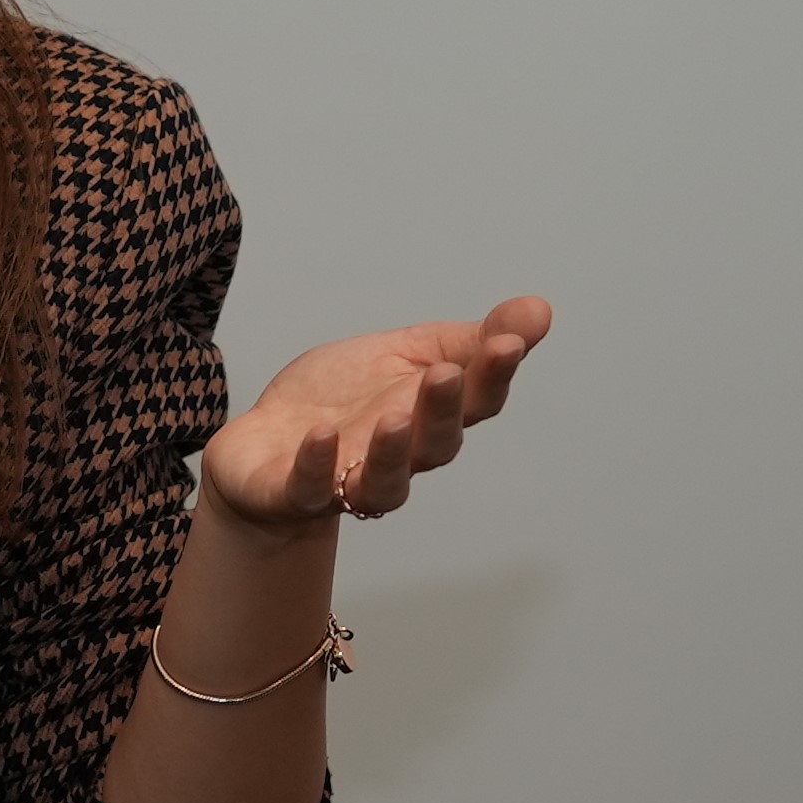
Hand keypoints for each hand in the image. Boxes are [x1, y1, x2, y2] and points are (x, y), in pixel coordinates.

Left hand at [201, 296, 551, 533]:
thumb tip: (538, 309)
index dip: (493, 374)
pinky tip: (320, 437)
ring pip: (385, 479)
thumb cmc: (341, 401)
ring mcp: (349, 479)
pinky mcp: (296, 493)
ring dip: (392, 451)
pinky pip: (310, 487)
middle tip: (446, 374)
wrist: (264, 443)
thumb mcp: (405, 355)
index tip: (508, 342)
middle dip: (443, 410)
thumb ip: (467, 341)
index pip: (474, 400)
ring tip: (394, 417)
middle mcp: (401, 456)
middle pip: (436, 443)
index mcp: (430, 417)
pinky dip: (317, 466)